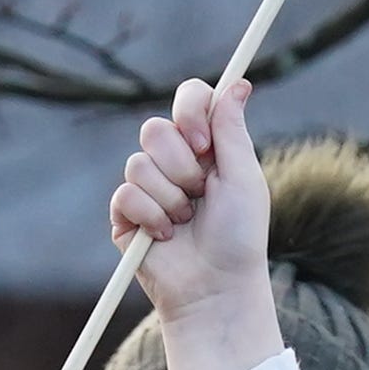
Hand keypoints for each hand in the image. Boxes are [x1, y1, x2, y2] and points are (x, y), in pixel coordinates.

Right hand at [111, 79, 273, 369]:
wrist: (217, 288)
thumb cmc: (240, 237)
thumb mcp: (243, 178)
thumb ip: (232, 129)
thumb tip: (238, 82)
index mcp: (205, 146)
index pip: (188, 98)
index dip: (190, 112)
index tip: (203, 143)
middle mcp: (174, 162)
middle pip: (155, 129)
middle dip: (181, 166)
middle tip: (200, 194)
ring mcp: (146, 188)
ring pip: (138, 164)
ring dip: (170, 198)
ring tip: (186, 223)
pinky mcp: (125, 215)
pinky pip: (125, 194)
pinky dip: (151, 217)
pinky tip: (165, 238)